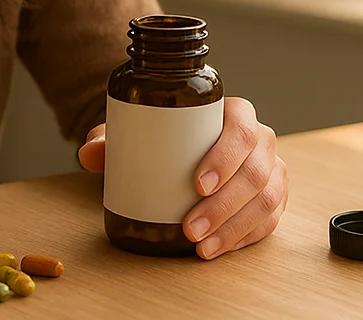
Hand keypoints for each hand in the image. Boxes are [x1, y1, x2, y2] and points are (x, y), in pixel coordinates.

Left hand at [78, 96, 287, 258]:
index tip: (198, 185)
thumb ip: (111, 139)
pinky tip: (219, 248)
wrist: (187, 148)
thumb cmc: (167, 138)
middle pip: (254, 171)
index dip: (225, 158)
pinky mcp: (274, 197)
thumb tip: (88, 153)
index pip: (241, 130)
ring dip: (234, 227)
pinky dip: (245, 237)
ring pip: (266, 200)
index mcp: (235, 113)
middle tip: (190, 228)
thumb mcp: (139, 133)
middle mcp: (261, 139)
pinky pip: (269, 221)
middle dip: (223, 206)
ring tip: (201, 246)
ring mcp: (272, 169)